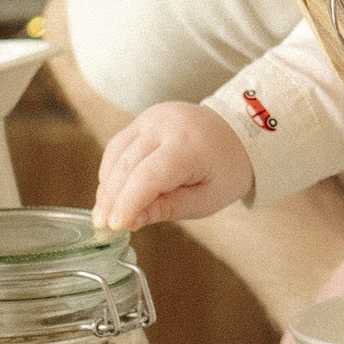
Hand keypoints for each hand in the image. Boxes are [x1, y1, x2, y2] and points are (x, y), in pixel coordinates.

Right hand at [94, 102, 254, 230]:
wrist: (240, 133)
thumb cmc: (227, 169)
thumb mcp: (207, 198)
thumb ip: (168, 209)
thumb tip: (129, 221)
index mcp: (189, 145)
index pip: (148, 176)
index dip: (127, 203)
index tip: (114, 226)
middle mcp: (167, 124)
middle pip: (127, 165)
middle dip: (111, 199)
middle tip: (103, 226)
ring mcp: (154, 117)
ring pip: (117, 153)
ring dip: (107, 185)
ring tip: (105, 212)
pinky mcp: (146, 117)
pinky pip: (119, 144)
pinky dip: (112, 168)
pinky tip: (113, 191)